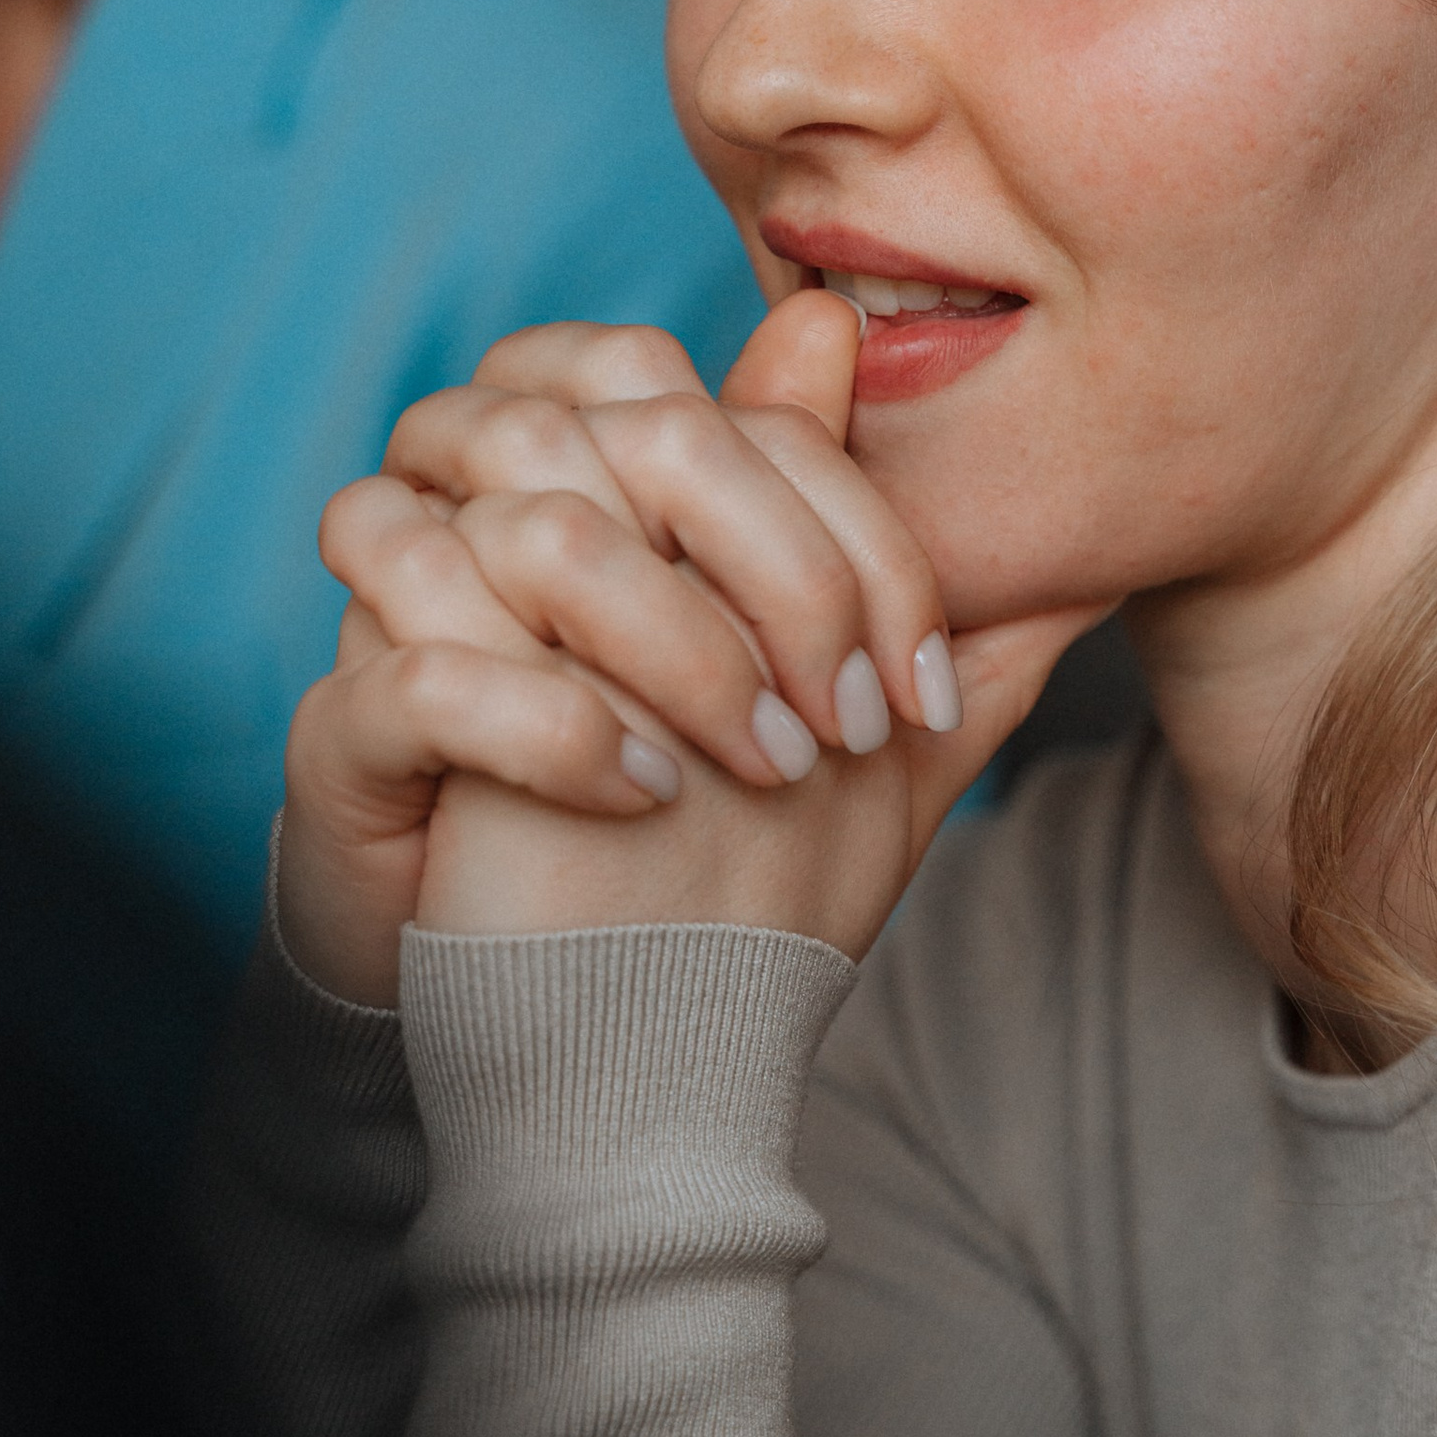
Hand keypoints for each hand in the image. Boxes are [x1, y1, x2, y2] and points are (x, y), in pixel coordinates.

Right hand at [278, 297, 1098, 1003]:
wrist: (562, 1021)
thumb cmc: (707, 854)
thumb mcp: (845, 746)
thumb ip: (927, 637)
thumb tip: (1086, 555)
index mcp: (620, 478)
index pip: (742, 415)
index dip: (852, 534)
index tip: (923, 688)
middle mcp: (505, 510)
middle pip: (639, 431)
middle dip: (777, 578)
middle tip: (849, 731)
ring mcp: (409, 608)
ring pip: (526, 527)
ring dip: (675, 651)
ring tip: (759, 770)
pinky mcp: (350, 727)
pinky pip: (419, 672)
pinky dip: (545, 726)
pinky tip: (641, 797)